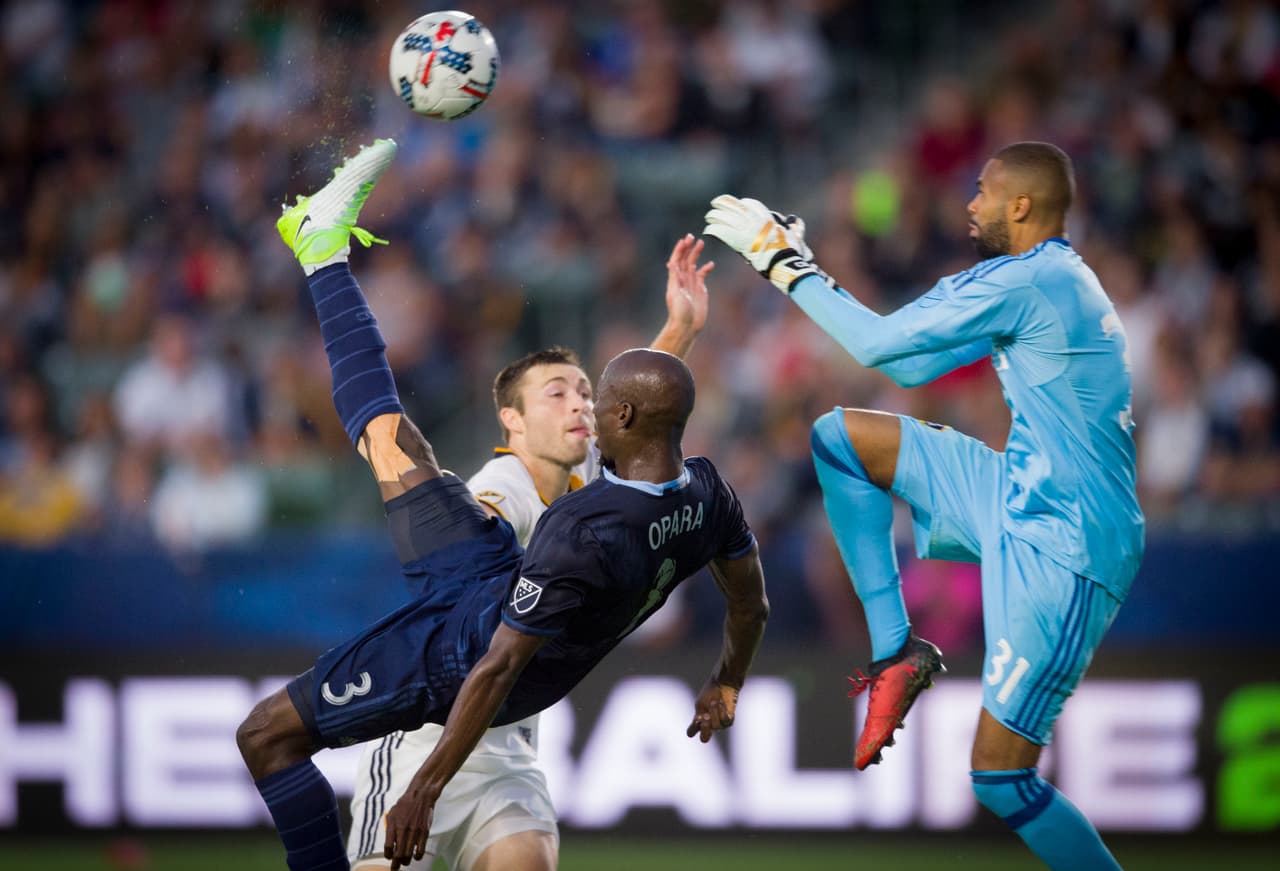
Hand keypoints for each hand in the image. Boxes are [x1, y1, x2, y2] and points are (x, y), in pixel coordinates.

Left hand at [384, 780, 438, 869]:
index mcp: (393, 825)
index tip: (389, 857)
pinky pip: (420, 850)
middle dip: (396, 864)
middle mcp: (403, 830)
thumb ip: (390, 828)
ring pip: (409, 855)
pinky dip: (417, 857)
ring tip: (405, 862)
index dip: (388, 855)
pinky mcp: (424, 832)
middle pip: (398, 855)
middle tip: (395, 868)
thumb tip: (390, 843)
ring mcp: (414, 832)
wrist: (421, 795)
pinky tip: (416, 856)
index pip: (388, 848)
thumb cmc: (405, 804)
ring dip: (406, 861)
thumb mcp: (392, 814)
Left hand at [665, 233, 713, 334]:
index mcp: (675, 279)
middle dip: (688, 248)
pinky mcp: (700, 290)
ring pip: (694, 265)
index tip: (685, 240)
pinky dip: (706, 268)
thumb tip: (671, 262)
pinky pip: (703, 275)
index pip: (676, 260)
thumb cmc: (679, 312)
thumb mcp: (675, 294)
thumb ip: (675, 278)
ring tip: (701, 243)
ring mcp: (691, 284)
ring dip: (696, 254)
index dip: (680, 249)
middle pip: (685, 259)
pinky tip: (711, 264)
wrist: (687, 326)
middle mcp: (683, 279)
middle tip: (692, 237)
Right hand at [686, 679, 739, 742]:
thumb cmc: (710, 693)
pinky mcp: (728, 721)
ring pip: (715, 726)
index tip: (697, 717)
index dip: (692, 729)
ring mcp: (719, 724)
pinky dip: (721, 711)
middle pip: (704, 738)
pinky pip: (724, 721)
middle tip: (706, 717)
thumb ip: (699, 714)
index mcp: (698, 720)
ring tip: (715, 702)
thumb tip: (702, 722)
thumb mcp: (701, 703)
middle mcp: (708, 725)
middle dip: (705, 730)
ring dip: (714, 712)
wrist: (724, 685)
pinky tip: (721, 704)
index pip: (691, 732)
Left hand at [703, 194, 831, 293]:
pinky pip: (721, 231)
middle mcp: (753, 219)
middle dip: (723, 204)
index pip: (750, 203)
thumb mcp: (793, 234)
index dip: (741, 203)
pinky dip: (713, 230)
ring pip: (724, 216)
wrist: (781, 259)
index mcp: (765, 216)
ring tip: (709, 217)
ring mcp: (744, 229)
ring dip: (715, 216)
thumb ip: (794, 227)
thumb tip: (797, 221)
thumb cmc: (790, 250)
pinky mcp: (737, 241)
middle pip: (733, 205)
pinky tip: (708, 230)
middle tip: (715, 205)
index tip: (736, 204)